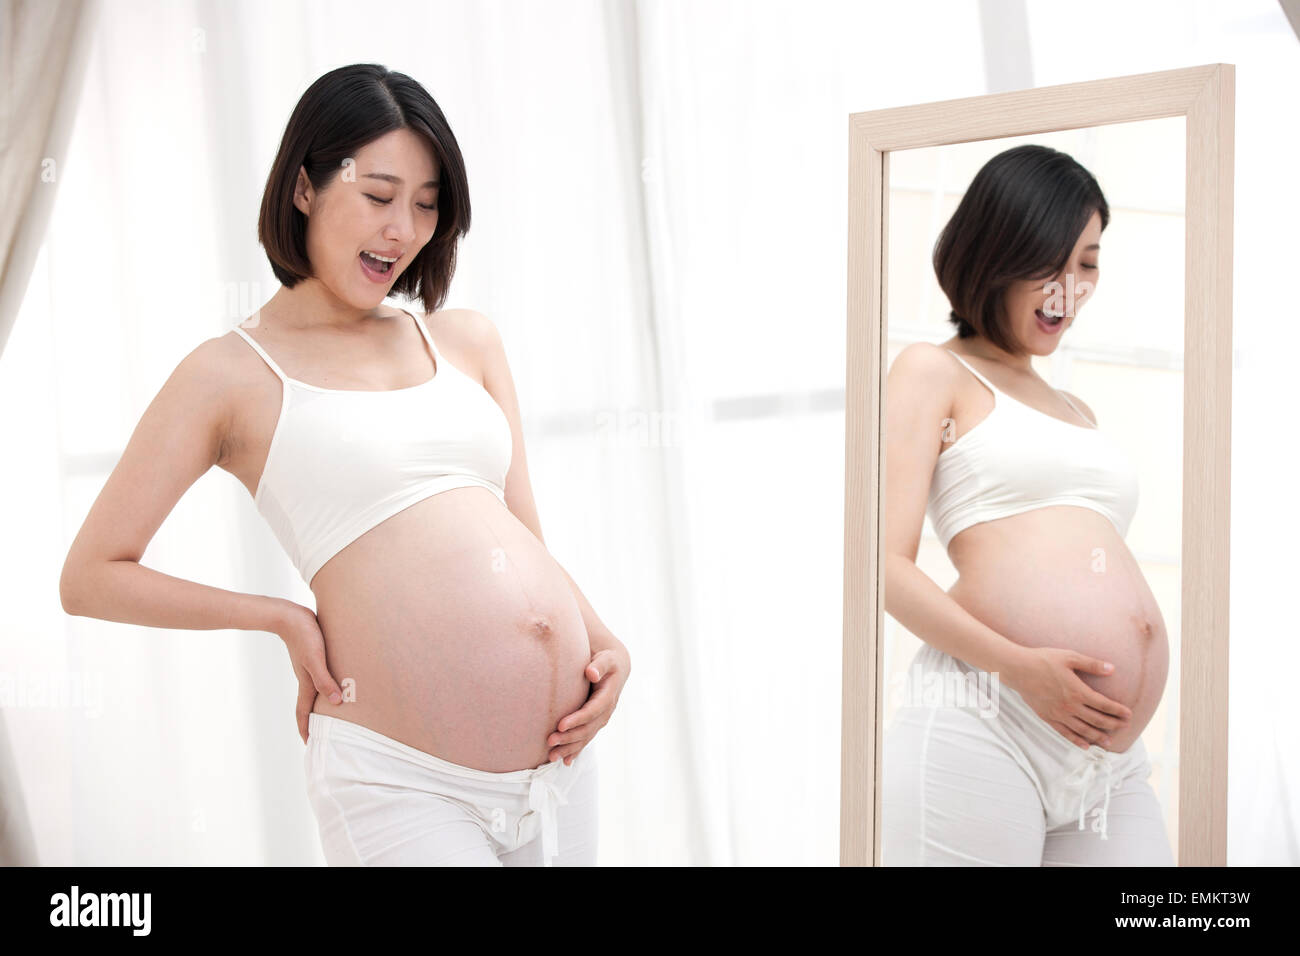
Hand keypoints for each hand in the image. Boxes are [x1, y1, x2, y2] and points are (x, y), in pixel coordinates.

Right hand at [275, 601, 343, 744]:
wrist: (288, 615)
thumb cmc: (304, 635)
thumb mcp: (315, 659)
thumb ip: (324, 679)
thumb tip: (336, 702)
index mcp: (306, 682)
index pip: (304, 711)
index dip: (306, 728)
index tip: (308, 744)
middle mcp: (306, 677)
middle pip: (309, 704)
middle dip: (313, 720)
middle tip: (320, 734)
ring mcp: (308, 667)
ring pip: (314, 690)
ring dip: (319, 703)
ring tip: (329, 712)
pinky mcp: (312, 655)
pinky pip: (319, 676)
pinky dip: (324, 685)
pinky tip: (333, 682)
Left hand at [546, 644, 629, 764]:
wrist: (616, 668)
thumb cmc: (607, 660)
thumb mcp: (607, 659)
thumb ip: (600, 665)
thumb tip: (591, 672)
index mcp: (609, 696)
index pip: (592, 710)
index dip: (577, 719)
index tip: (560, 725)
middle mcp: (606, 711)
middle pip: (588, 728)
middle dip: (569, 737)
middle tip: (550, 741)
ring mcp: (601, 719)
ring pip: (586, 737)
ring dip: (569, 748)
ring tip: (551, 756)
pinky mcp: (595, 723)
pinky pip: (586, 739)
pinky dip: (576, 751)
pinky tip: (565, 762)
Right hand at [1005, 646, 1131, 749]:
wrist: (1018, 669)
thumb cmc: (1043, 660)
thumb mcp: (1069, 657)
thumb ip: (1091, 664)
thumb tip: (1112, 669)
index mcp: (1077, 691)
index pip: (1104, 705)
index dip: (1118, 711)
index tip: (1129, 714)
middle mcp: (1070, 706)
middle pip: (1097, 719)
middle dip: (1113, 724)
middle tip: (1125, 727)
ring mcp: (1059, 714)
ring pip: (1083, 730)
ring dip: (1098, 736)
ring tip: (1109, 741)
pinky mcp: (1048, 718)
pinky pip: (1065, 733)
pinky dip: (1077, 741)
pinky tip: (1086, 746)